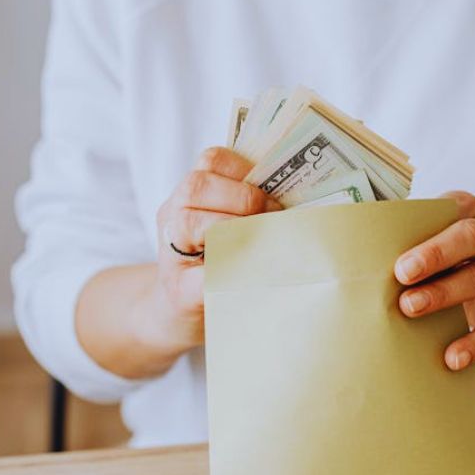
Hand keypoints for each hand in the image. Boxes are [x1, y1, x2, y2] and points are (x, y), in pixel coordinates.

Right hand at [145, 147, 280, 349]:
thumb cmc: (217, 265)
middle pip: (197, 185)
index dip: (245, 169)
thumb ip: (251, 209)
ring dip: (232, 228)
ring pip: (189, 221)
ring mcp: (170, 253)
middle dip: (242, 197)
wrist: (180, 314)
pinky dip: (228, 271)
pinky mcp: (178, 291)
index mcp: (189, 195)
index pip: (211, 160)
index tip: (272, 191)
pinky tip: (250, 272)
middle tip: (272, 216)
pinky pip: (200, 275)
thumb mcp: (229, 227)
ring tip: (259, 241)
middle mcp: (172, 216)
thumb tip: (305, 201)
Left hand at [394, 191, 474, 370]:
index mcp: (467, 211)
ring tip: (410, 308)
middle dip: (436, 256)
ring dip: (445, 293)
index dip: (428, 232)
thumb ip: (402, 239)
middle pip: (470, 238)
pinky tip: (453, 358)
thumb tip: (348, 251)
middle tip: (402, 275)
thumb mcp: (430, 239)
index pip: (454, 208)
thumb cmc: (445, 259)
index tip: (400, 259)